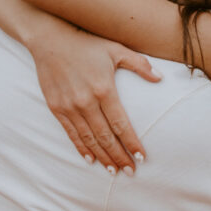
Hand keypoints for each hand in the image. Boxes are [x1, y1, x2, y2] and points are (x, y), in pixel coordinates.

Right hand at [29, 30, 160, 173]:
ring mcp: (69, 106)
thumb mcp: (115, 49)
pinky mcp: (56, 107)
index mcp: (104, 89)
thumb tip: (160, 79)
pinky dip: (81, 148)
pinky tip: (91, 159)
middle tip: (130, 171)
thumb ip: (139, 64)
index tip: (141, 157)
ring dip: (102, 157)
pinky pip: (71, 133)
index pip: (121, 124)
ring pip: (89, 139)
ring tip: (113, 171)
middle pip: (105, 136)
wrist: (50, 39)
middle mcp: (86, 101)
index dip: (131, 143)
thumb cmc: (86, 43)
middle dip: (119, 156)